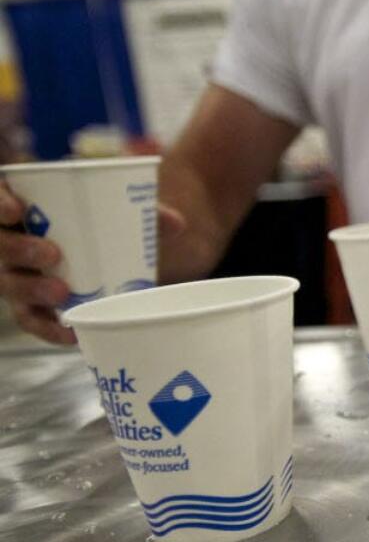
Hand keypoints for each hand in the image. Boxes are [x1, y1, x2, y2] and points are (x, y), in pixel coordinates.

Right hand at [0, 179, 185, 344]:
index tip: (16, 211)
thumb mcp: (122, 214)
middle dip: (18, 251)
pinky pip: (32, 319)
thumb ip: (145, 213)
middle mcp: (10, 240)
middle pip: (0, 247)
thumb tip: (178, 224)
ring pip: (10, 285)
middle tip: (52, 255)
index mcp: (22, 206)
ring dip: (32, 291)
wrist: (100, 251)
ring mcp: (16, 274)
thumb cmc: (102, 223)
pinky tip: (70, 335)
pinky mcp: (30, 303)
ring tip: (62, 294)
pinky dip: (49, 329)